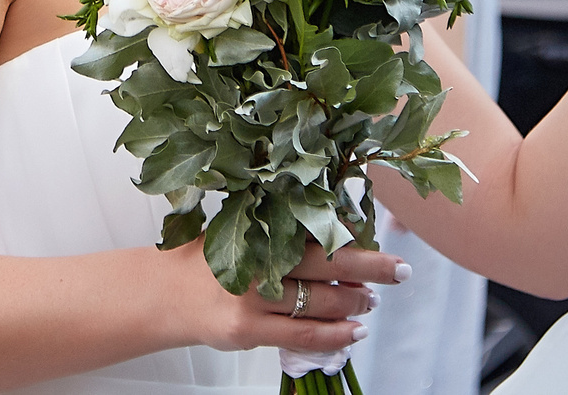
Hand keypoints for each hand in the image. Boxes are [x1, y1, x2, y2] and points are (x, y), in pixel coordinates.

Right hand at [177, 238, 402, 356]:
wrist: (168, 292)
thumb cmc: (213, 259)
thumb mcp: (246, 232)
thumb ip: (285, 233)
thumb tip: (343, 235)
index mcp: (261, 230)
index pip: (320, 232)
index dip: (357, 240)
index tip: (386, 243)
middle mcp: (259, 261)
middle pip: (328, 264)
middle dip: (370, 269)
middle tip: (399, 272)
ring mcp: (253, 298)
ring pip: (320, 303)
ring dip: (354, 303)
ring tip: (371, 302)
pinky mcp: (248, 330)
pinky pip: (303, 336)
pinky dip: (334, 335)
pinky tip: (353, 331)